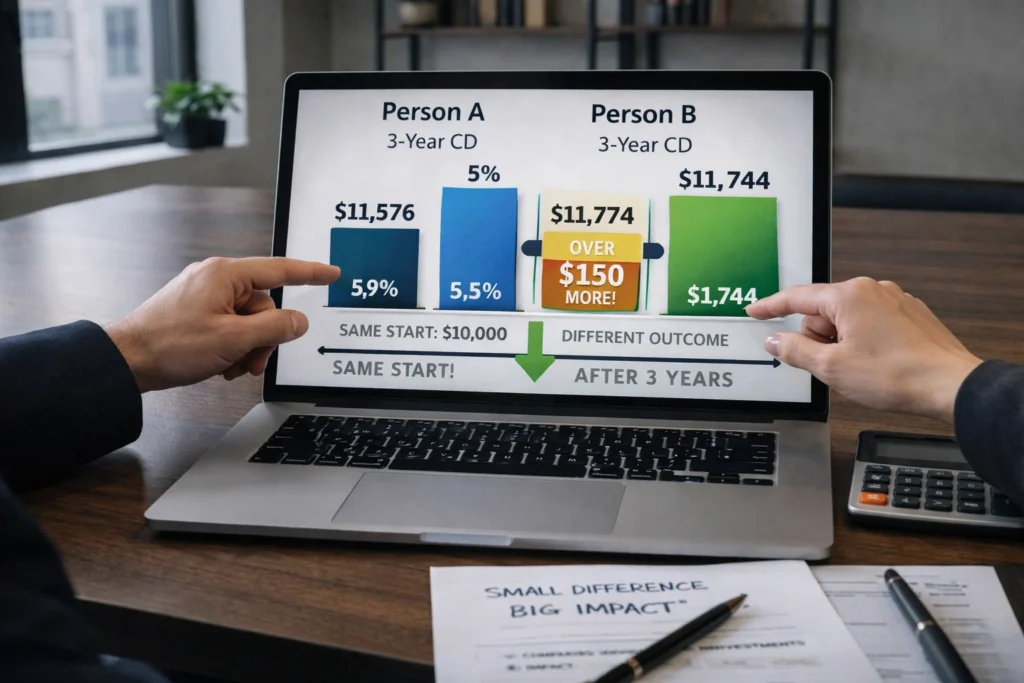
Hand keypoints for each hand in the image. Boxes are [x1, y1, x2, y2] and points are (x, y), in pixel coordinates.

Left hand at [105, 257, 339, 391]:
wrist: (127, 360)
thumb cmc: (171, 345)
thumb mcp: (234, 339)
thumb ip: (274, 328)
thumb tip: (298, 321)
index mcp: (226, 274)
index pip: (280, 270)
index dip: (310, 274)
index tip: (330, 274)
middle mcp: (215, 278)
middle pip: (264, 305)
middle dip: (264, 338)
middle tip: (251, 362)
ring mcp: (203, 294)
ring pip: (247, 320)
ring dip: (247, 347)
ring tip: (231, 367)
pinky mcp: (194, 310)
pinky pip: (229, 325)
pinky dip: (231, 346)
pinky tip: (220, 363)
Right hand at [745, 277, 981, 422]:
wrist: (950, 386)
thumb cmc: (897, 375)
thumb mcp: (831, 367)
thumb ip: (795, 350)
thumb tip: (775, 341)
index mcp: (848, 296)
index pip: (796, 297)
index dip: (771, 307)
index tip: (756, 311)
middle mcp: (872, 290)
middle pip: (823, 311)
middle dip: (818, 338)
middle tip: (830, 365)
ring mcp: (894, 300)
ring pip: (848, 319)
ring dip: (842, 342)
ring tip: (859, 368)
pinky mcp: (910, 314)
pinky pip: (871, 323)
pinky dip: (864, 341)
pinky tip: (876, 363)